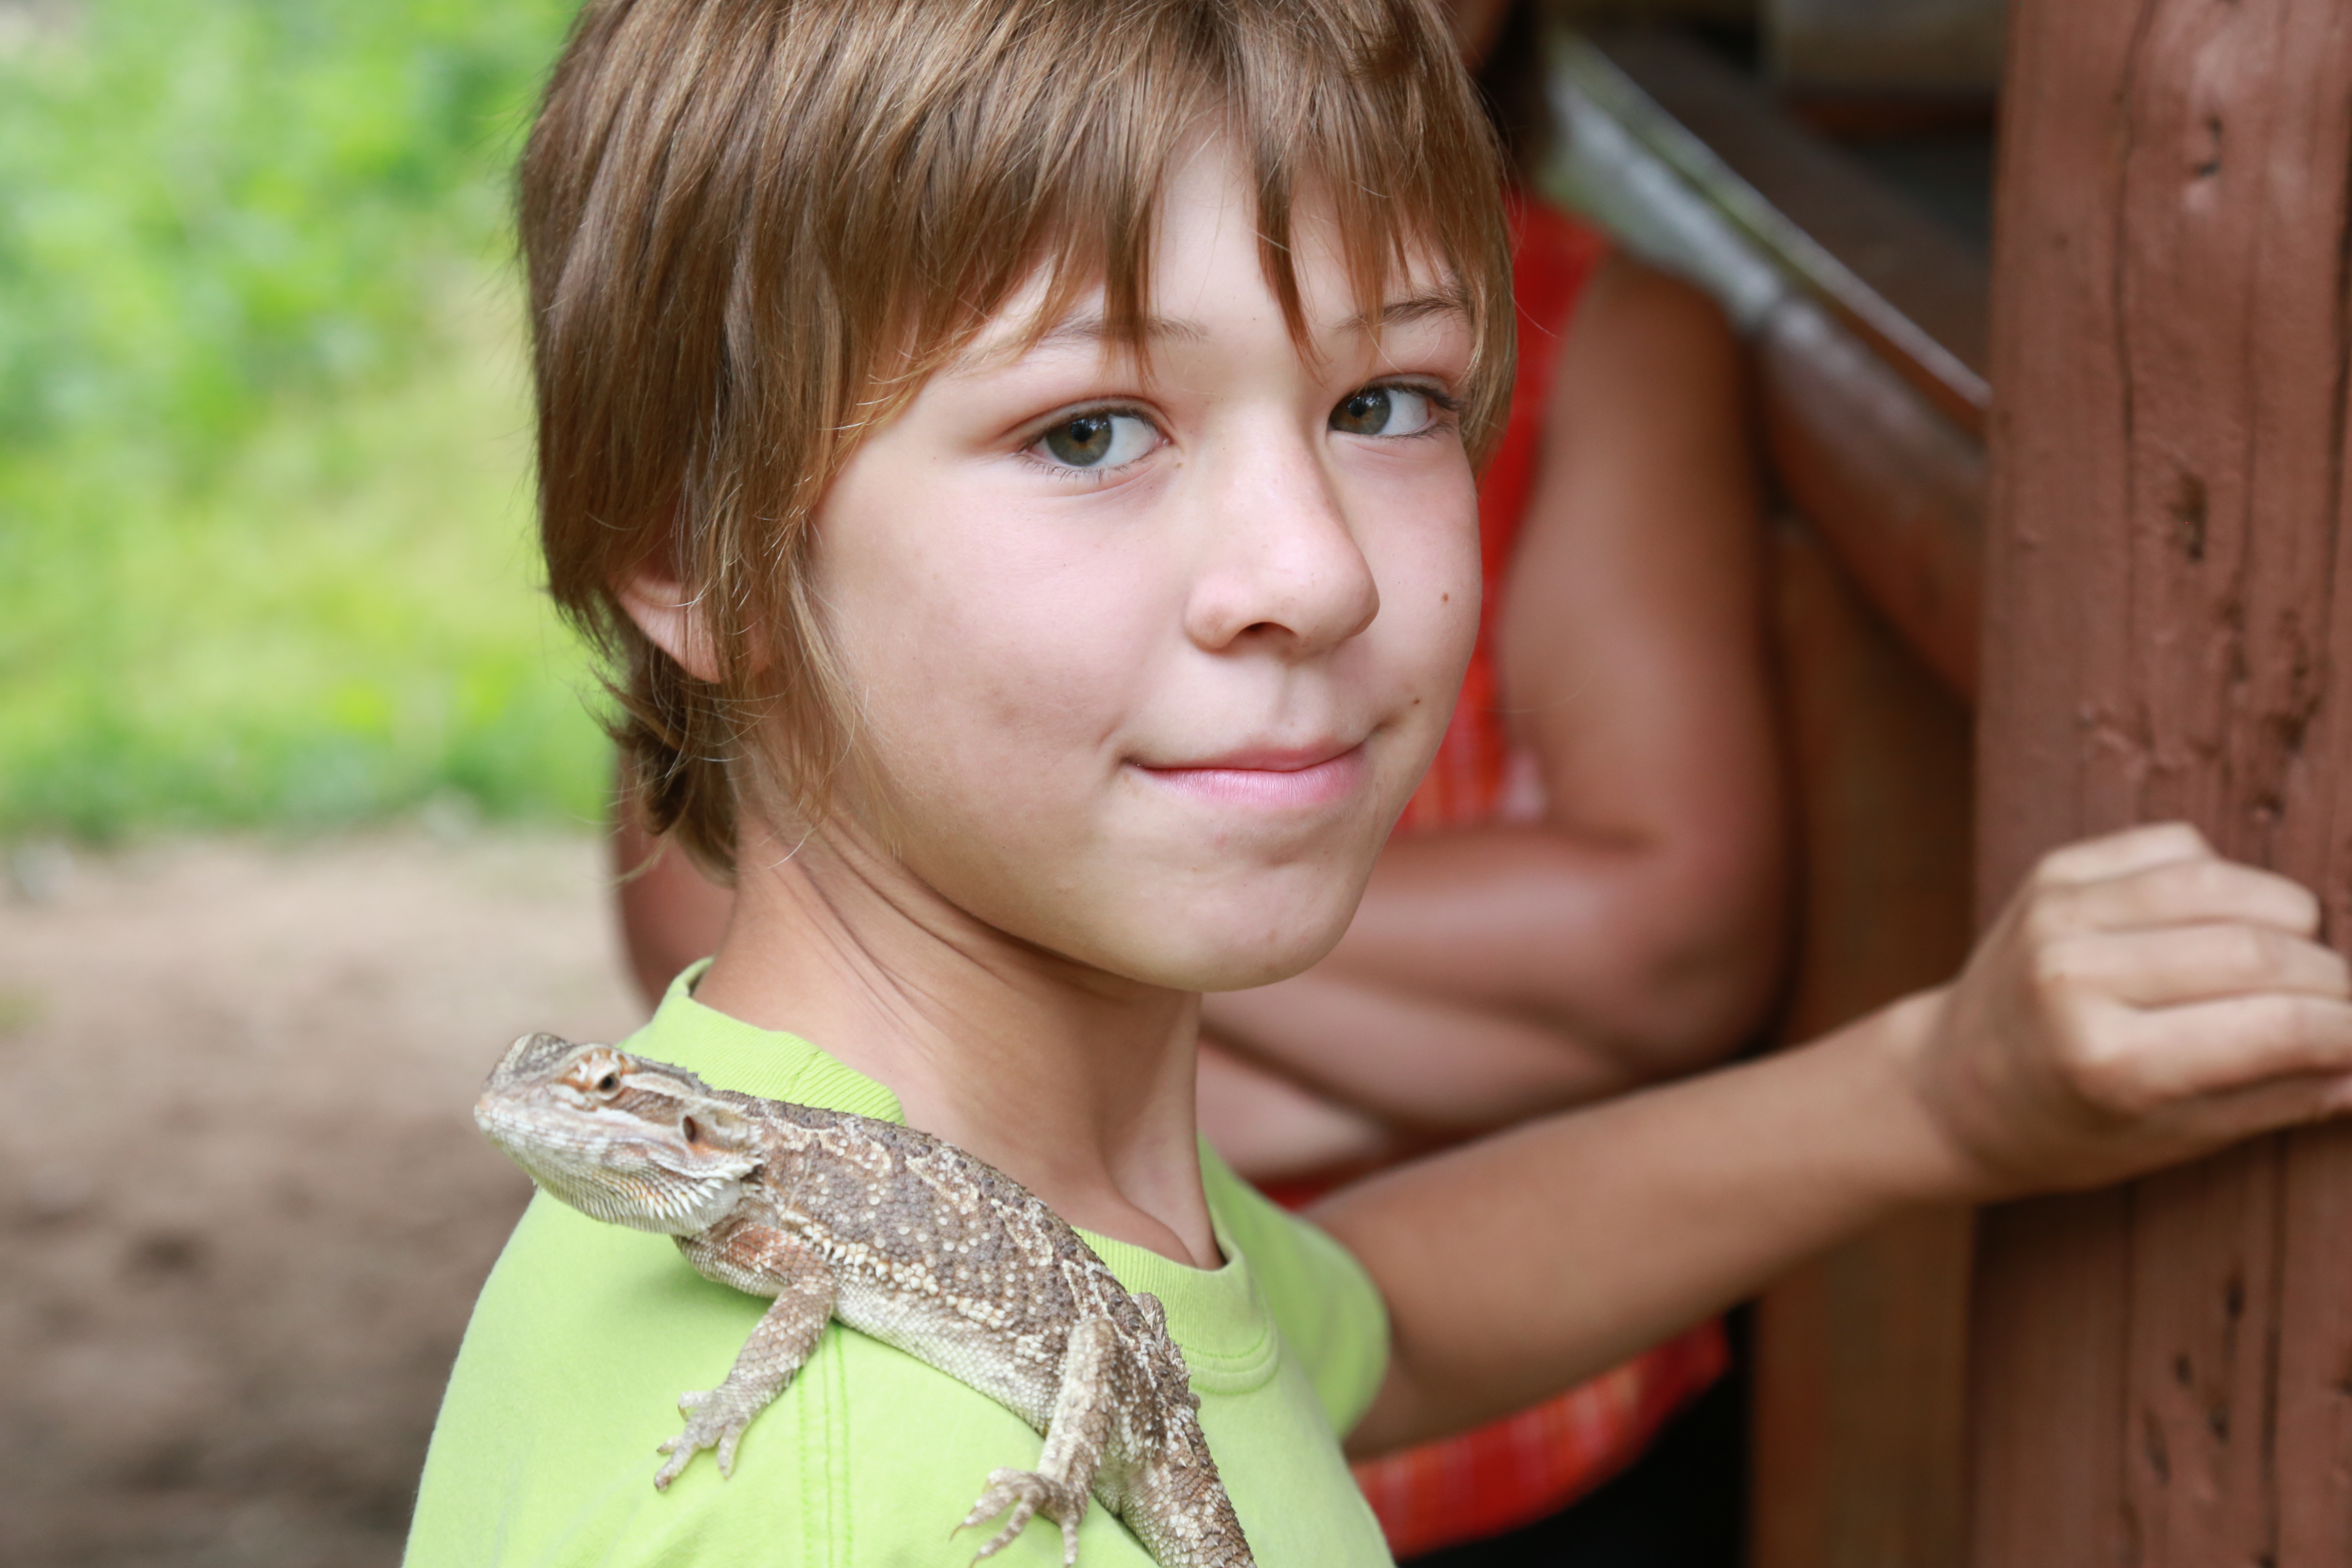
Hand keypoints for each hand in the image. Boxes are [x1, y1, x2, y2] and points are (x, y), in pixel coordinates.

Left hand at [1910, 822, 2351, 1198]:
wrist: (1948, 1083)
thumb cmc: (2068, 1127)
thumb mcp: (2174, 1140)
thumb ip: (2280, 1097)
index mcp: (2108, 1062)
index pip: (2279, 1027)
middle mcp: (2077, 977)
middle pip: (2260, 951)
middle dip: (2333, 978)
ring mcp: (2060, 913)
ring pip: (2227, 886)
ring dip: (2292, 918)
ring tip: (2302, 962)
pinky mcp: (2055, 871)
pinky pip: (2178, 847)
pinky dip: (2225, 879)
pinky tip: (2227, 920)